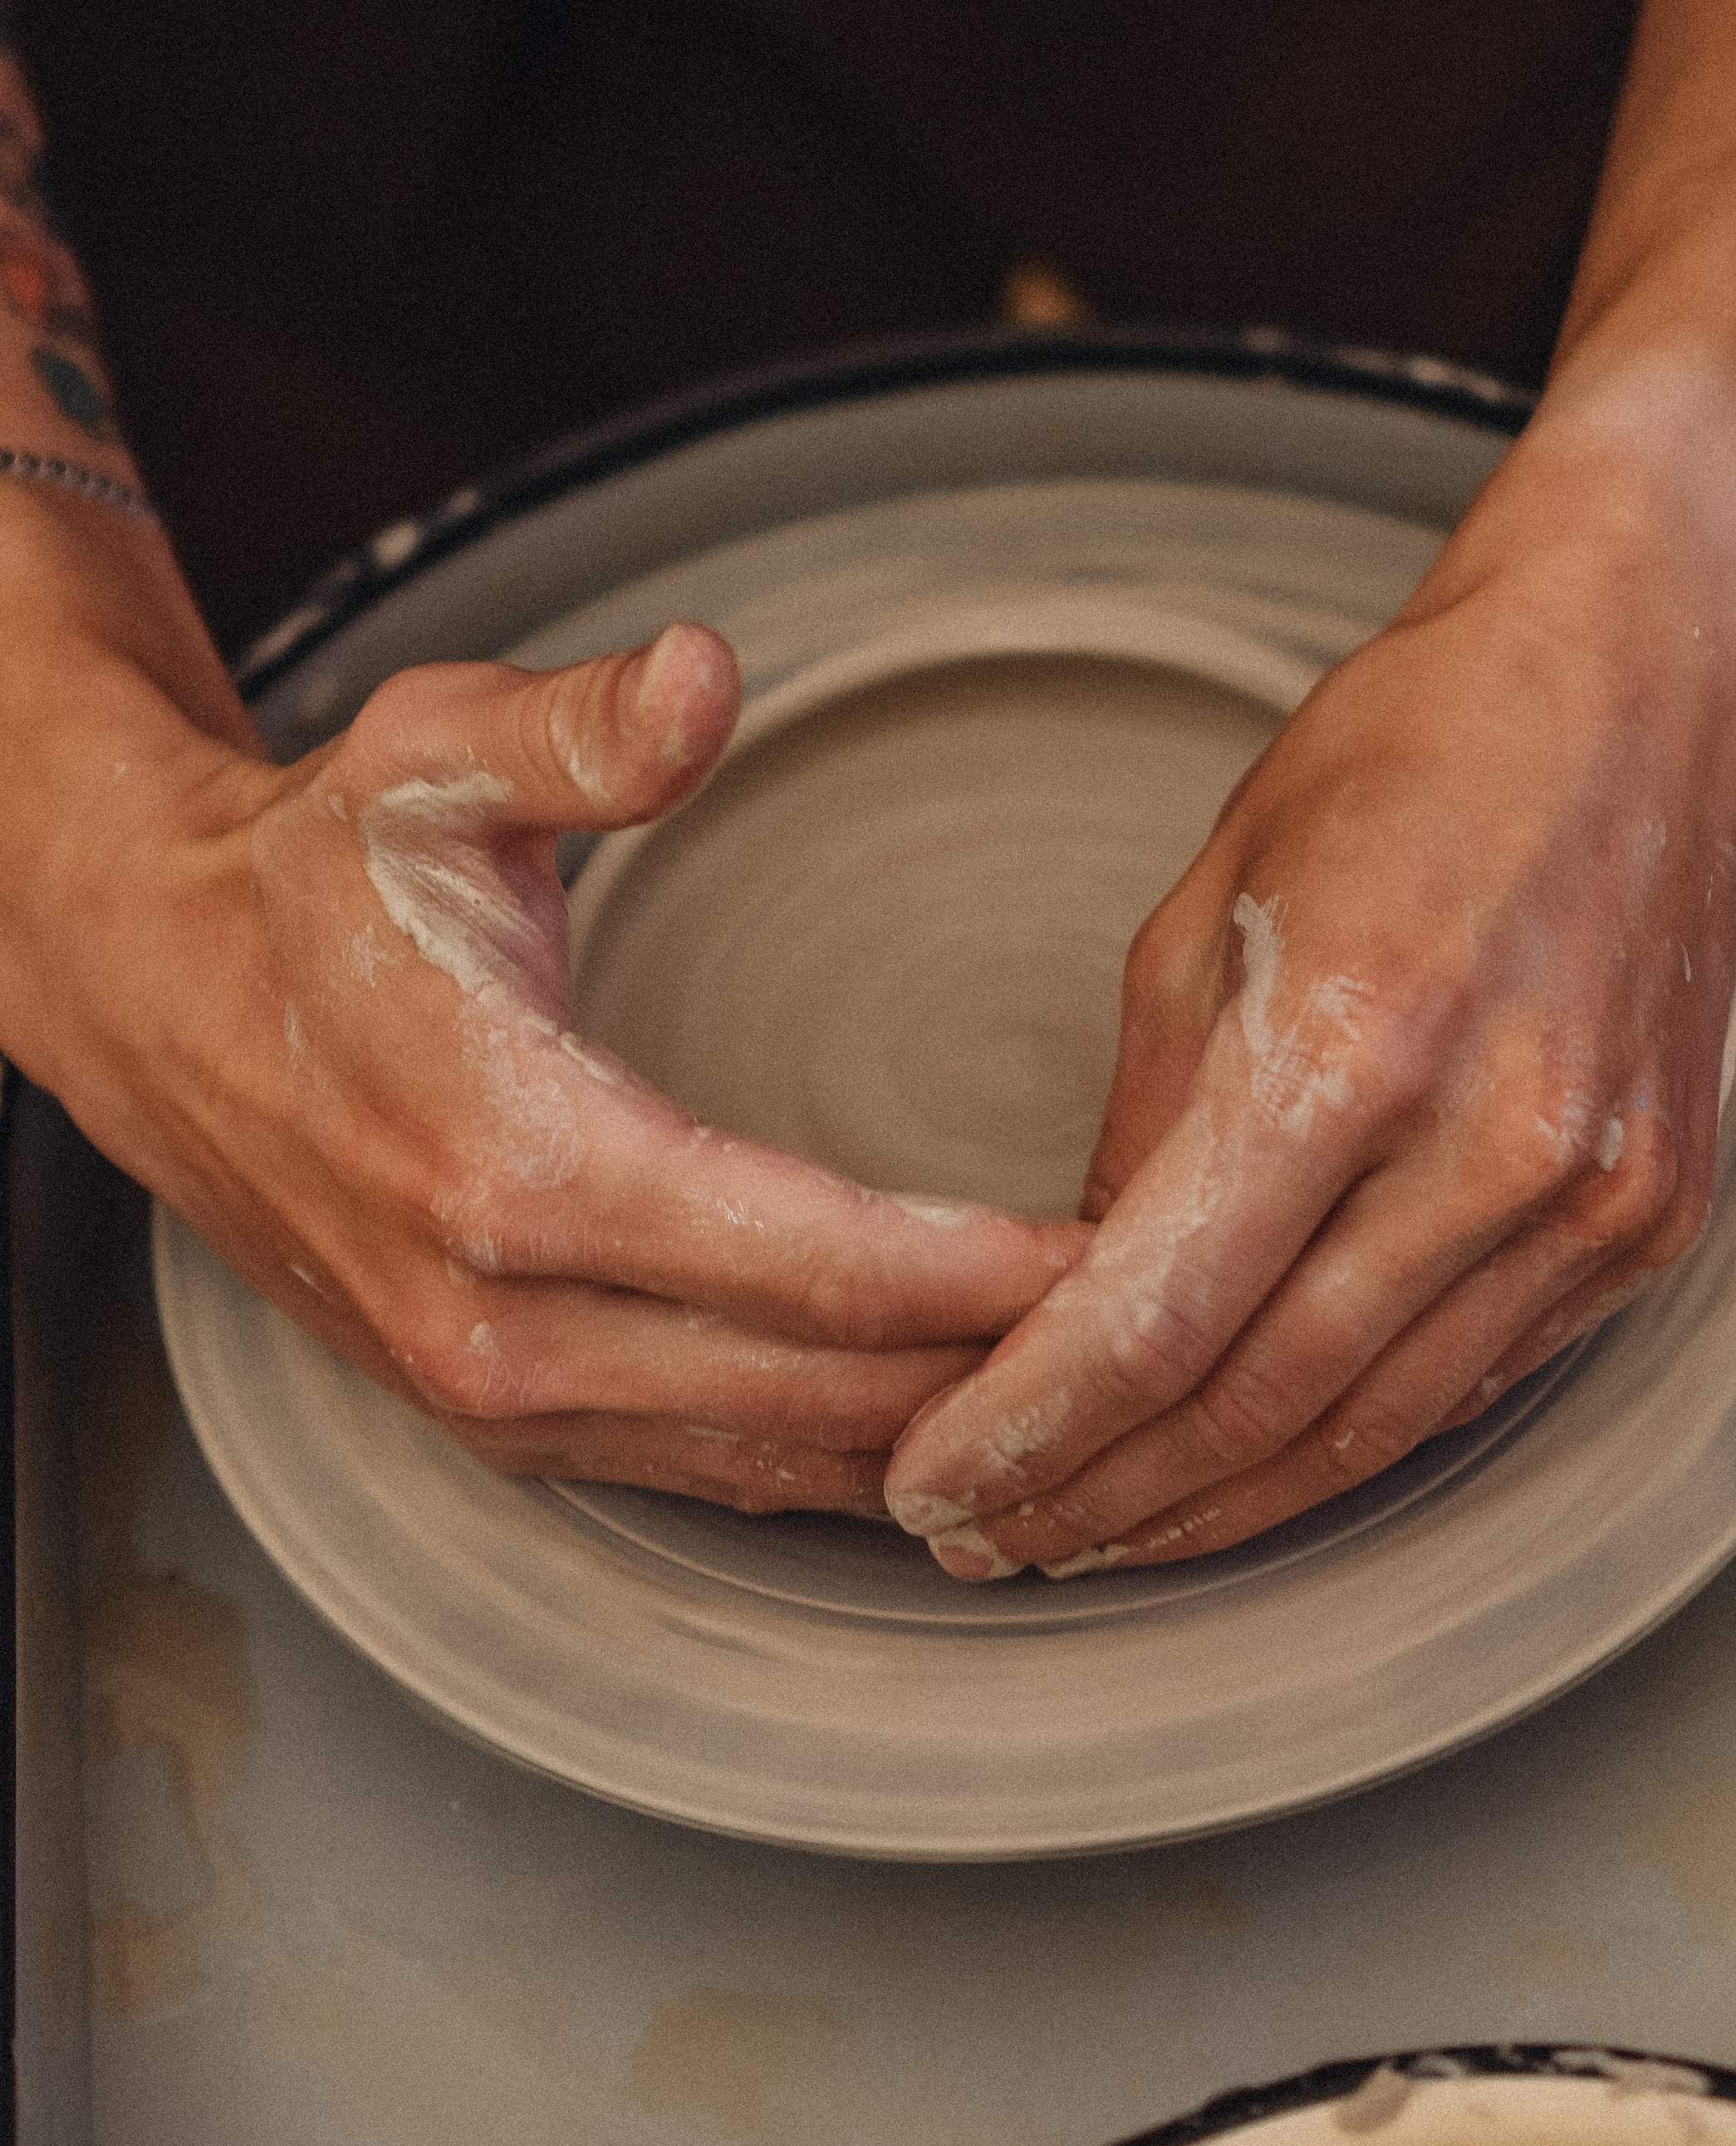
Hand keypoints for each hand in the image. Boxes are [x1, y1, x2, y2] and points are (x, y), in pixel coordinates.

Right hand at [5, 580, 1085, 1514]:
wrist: (153, 992)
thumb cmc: (311, 872)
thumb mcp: (433, 756)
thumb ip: (587, 726)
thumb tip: (706, 673)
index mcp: (519, 1166)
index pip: (819, 1269)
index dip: (993, 1277)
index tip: (1137, 1255)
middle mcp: (507, 1323)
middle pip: (824, 1395)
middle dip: (1006, 1371)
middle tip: (1172, 1323)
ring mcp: (496, 1396)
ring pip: (778, 1461)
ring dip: (939, 1434)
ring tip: (1097, 1387)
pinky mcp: (495, 1419)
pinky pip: (708, 1472)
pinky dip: (840, 1456)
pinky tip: (946, 1420)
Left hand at [883, 443, 1735, 1576]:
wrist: (1640, 686)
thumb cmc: (1409, 754)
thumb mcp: (1206, 902)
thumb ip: (1143, 1120)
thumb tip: (1084, 1299)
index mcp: (1350, 1033)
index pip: (1156, 1312)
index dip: (1027, 1427)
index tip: (932, 1479)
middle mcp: (1491, 1137)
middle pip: (1258, 1404)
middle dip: (1099, 1497)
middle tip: (987, 1539)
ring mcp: (1592, 1194)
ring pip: (1374, 1429)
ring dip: (1218, 1508)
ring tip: (1097, 1535)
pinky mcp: (1653, 1219)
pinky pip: (1477, 1379)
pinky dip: (1351, 1439)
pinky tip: (1255, 1467)